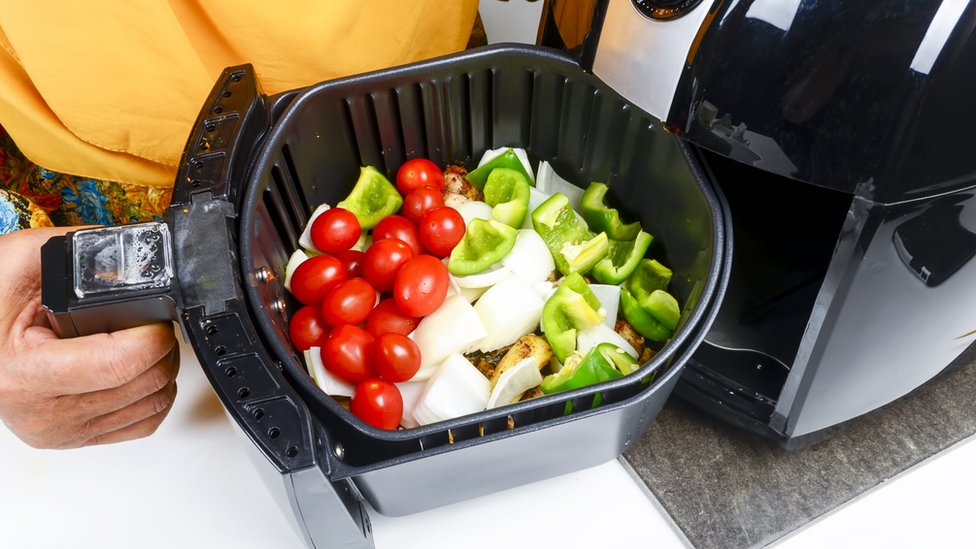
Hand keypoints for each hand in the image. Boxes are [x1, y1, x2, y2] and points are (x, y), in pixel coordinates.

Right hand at [0, 227, 178, 448]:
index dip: (154, 335)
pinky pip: (142, 425)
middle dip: (163, 347)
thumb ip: (85, 253)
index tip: (157, 314)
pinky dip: (153, 395)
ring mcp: (58, 431)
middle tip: (153, 322)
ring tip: (145, 342)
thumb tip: (139, 257)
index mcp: (23, 373)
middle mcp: (41, 412)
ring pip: (151, 406)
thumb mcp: (25, 260)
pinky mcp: (72, 438)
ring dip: (162, 369)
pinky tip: (140, 369)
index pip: (121, 364)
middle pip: (144, 384)